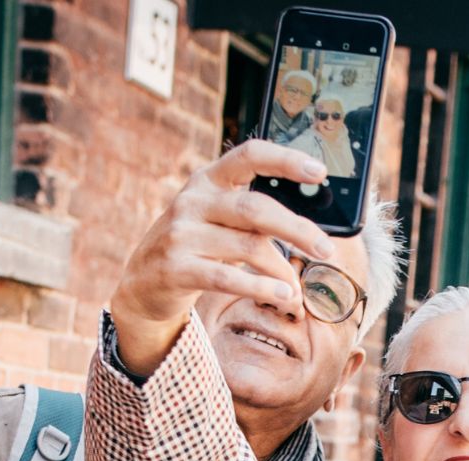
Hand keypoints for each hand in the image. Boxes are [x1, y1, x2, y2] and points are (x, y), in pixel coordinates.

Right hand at [107, 141, 340, 377]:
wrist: (143, 284)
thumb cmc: (195, 248)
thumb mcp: (218, 221)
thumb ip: (253, 216)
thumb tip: (311, 229)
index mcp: (208, 180)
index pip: (249, 156)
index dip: (285, 160)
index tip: (320, 172)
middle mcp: (192, 201)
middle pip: (255, 209)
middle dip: (296, 230)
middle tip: (326, 249)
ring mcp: (181, 233)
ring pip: (247, 247)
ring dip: (281, 271)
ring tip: (296, 291)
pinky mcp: (176, 268)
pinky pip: (227, 278)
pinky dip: (260, 288)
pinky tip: (281, 296)